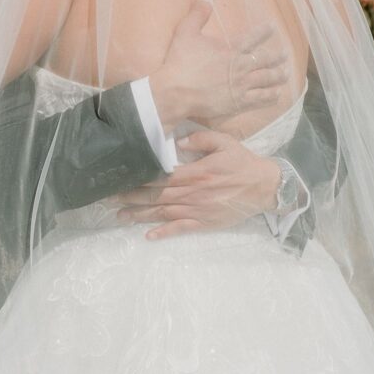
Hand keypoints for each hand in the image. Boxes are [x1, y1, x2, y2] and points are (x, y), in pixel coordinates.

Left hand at [115, 128, 280, 239]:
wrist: (264, 187)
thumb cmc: (243, 162)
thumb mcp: (224, 142)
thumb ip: (200, 138)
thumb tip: (178, 140)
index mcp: (195, 173)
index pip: (159, 176)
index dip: (138, 178)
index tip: (119, 178)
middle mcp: (192, 193)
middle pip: (155, 196)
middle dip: (130, 196)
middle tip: (108, 198)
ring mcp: (197, 210)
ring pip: (163, 213)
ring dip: (140, 215)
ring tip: (120, 216)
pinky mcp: (205, 222)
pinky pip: (181, 229)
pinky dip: (164, 233)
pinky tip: (148, 235)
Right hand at [148, 0, 288, 129]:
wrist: (175, 92)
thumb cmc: (180, 62)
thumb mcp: (186, 32)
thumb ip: (199, 13)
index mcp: (231, 49)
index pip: (253, 37)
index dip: (265, 31)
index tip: (274, 27)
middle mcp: (241, 66)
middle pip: (265, 60)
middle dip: (277, 56)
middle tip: (285, 54)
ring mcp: (242, 86)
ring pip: (267, 79)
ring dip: (278, 76)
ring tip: (286, 73)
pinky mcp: (239, 103)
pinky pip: (261, 99)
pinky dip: (271, 96)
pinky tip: (277, 95)